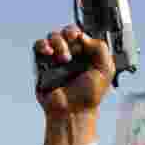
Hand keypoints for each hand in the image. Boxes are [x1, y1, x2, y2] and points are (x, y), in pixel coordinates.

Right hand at [35, 26, 114, 144]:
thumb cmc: (89, 96)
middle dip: (69, 33)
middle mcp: (71, 54)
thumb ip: (101, 48)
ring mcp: (56, 59)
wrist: (71, 111)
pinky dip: (42, 45)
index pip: (81, 34)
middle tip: (72, 41)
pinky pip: (38, 47)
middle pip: (66, 32)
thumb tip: (84, 36)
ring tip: (63, 58)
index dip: (80, 32)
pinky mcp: (42, 64)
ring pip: (52, 37)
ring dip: (58, 42)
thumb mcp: (105, 70)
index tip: (79, 38)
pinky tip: (49, 52)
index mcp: (87, 54)